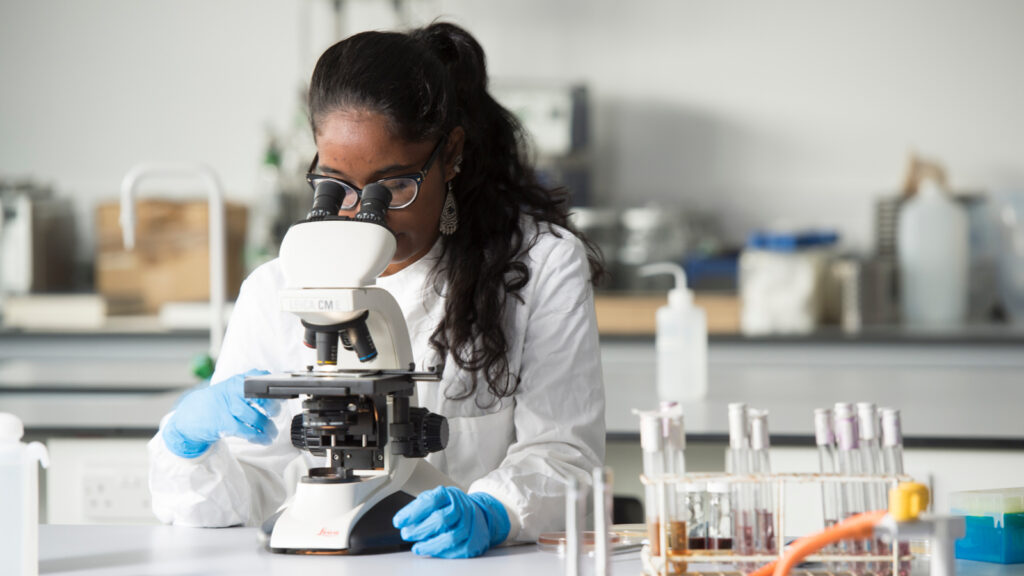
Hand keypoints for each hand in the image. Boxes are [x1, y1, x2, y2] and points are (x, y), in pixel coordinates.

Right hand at [162, 369, 280, 457]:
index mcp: (238, 381)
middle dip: (272, 406)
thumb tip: (279, 398)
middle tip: (275, 414)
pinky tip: (263, 439)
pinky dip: (257, 436)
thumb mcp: (233, 391)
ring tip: (272, 433)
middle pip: (258, 395)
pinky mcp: (221, 422)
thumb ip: (253, 391)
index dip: (273, 388)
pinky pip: (244, 430)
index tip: (283, 396)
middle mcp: (232, 390)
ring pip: (253, 416)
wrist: (190, 416)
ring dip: (266, 427)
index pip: (260, 378)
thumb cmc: (218, 403)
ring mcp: (226, 406)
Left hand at [392, 486, 510, 557]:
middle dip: (419, 530)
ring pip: (450, 537)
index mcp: (450, 495)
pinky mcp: (474, 541)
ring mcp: (471, 524)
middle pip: (441, 519)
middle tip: (406, 534)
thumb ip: (419, 507)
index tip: (398, 521)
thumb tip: (402, 519)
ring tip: (417, 547)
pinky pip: (458, 550)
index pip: (431, 501)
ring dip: (429, 545)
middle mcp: (463, 508)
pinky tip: (431, 551)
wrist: (480, 514)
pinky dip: (441, 553)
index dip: (413, 512)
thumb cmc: (452, 507)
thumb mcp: (437, 500)